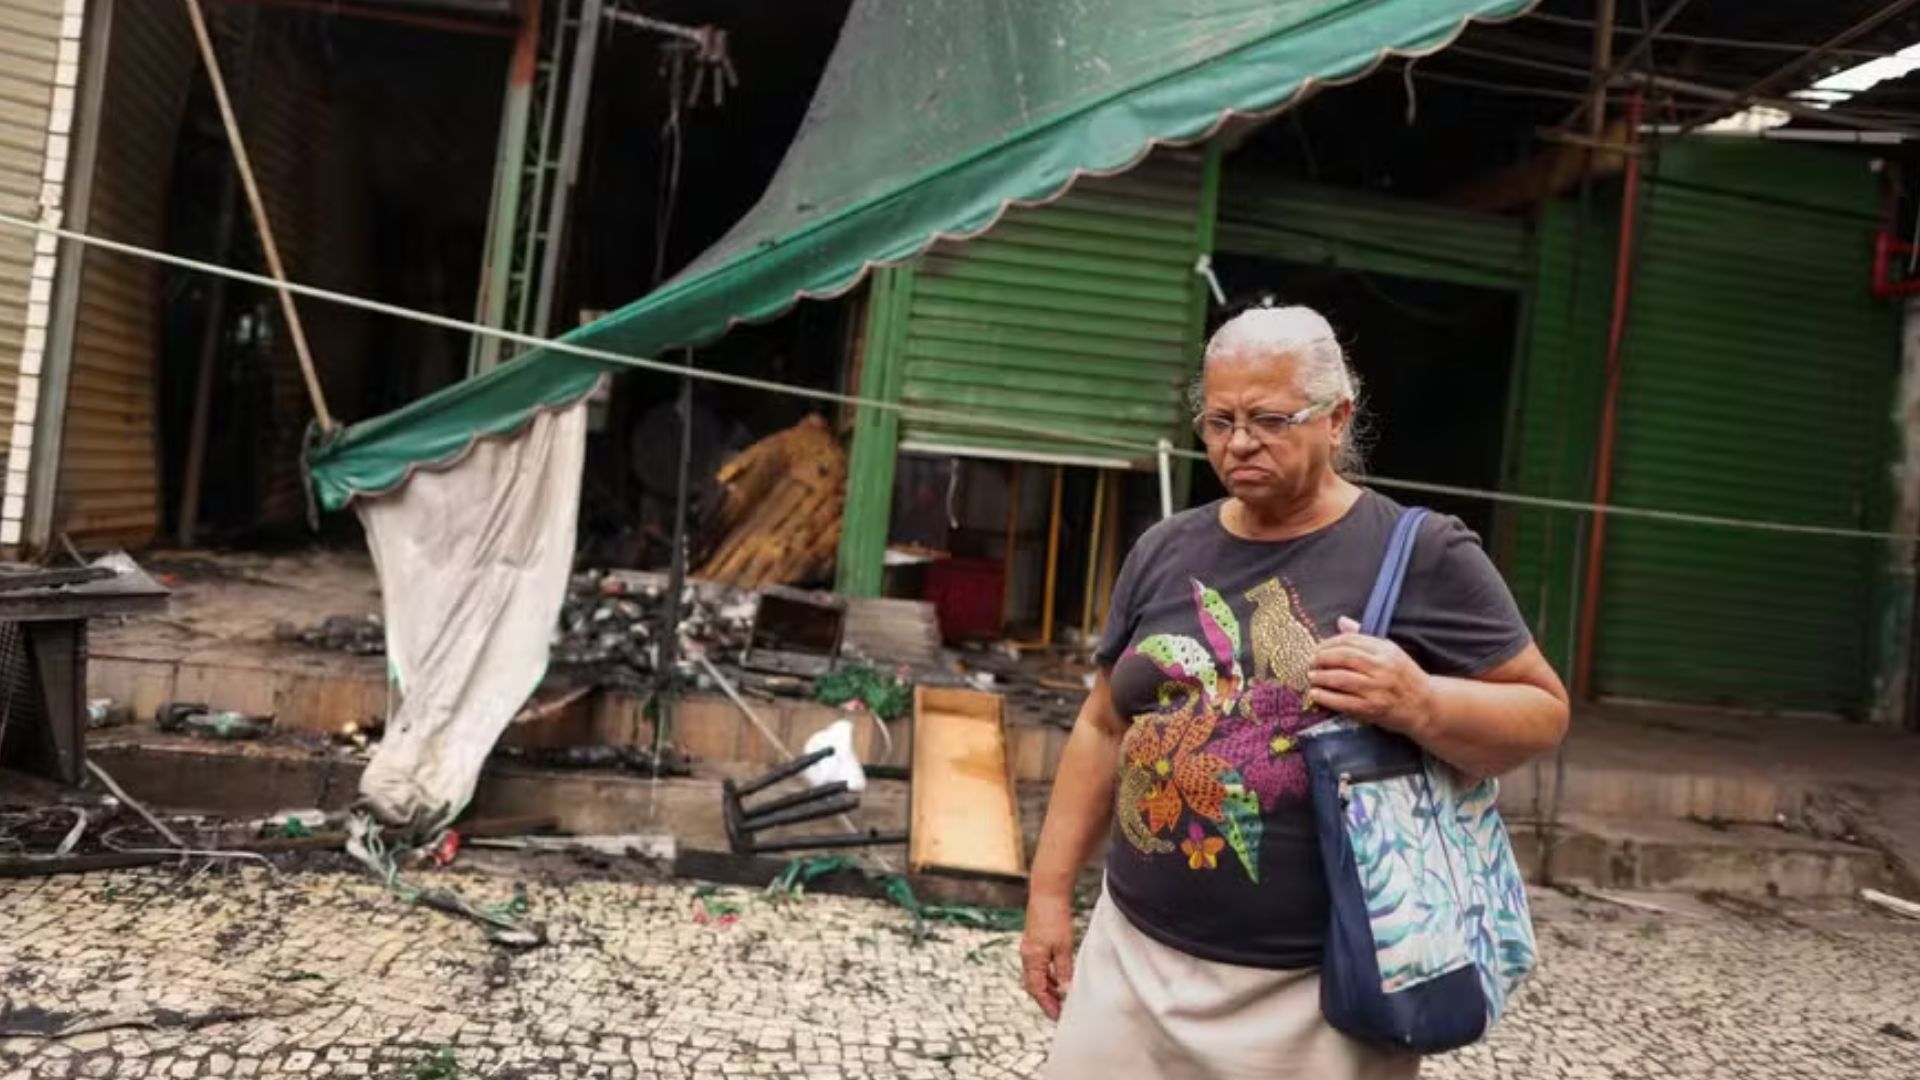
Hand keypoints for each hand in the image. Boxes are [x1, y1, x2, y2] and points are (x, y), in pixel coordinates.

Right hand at [1019, 894, 1075, 1019]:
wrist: (1048, 891)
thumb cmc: (1055, 918)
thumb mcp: (1063, 948)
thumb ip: (1064, 970)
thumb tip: (1066, 990)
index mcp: (1032, 959)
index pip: (1036, 990)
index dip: (1047, 1005)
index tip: (1057, 1016)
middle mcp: (1027, 955)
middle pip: (1034, 984)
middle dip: (1047, 998)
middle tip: (1061, 1009)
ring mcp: (1030, 947)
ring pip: (1037, 974)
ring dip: (1049, 986)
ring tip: (1063, 995)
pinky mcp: (1035, 940)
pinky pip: (1039, 964)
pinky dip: (1049, 973)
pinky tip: (1061, 974)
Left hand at [1309, 616, 1434, 736]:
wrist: (1426, 705)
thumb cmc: (1405, 677)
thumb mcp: (1390, 652)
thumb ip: (1364, 638)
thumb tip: (1341, 621)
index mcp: (1385, 650)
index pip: (1350, 640)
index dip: (1329, 643)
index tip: (1317, 648)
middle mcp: (1382, 667)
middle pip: (1344, 657)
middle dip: (1322, 658)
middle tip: (1310, 662)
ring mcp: (1377, 688)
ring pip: (1341, 678)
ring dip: (1321, 677)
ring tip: (1311, 676)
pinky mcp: (1373, 708)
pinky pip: (1344, 701)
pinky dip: (1327, 697)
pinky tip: (1315, 694)